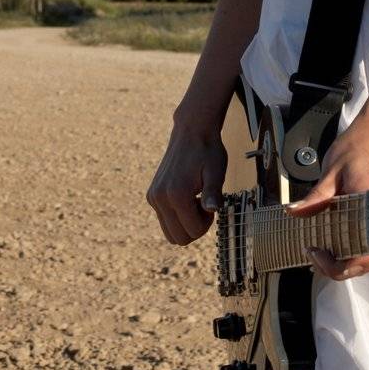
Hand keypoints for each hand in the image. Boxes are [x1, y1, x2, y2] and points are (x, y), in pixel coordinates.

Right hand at [146, 123, 227, 245]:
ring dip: (186, 223)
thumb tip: (213, 209)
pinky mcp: (152, 195)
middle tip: (203, 204)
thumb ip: (213, 193)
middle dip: (195, 227)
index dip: (207, 222)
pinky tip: (187, 195)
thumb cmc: (207, 151)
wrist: (191, 130)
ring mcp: (153, 197)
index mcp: (176, 194)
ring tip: (195, 200)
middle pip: (179, 238)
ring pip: (170, 233)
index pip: (193, 232)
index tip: (210, 202)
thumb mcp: (216, 171)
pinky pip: (165, 220)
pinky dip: (178, 216)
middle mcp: (159, 198)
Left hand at [284, 112, 368, 282]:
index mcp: (367, 209)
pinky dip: (355, 242)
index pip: (355, 257)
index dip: (332, 264)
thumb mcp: (332, 168)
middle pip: (363, 263)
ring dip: (347, 255)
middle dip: (337, 265)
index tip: (313, 251)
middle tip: (315, 252)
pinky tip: (339, 232)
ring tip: (324, 244)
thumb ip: (317, 196)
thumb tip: (296, 213)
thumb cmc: (363, 142)